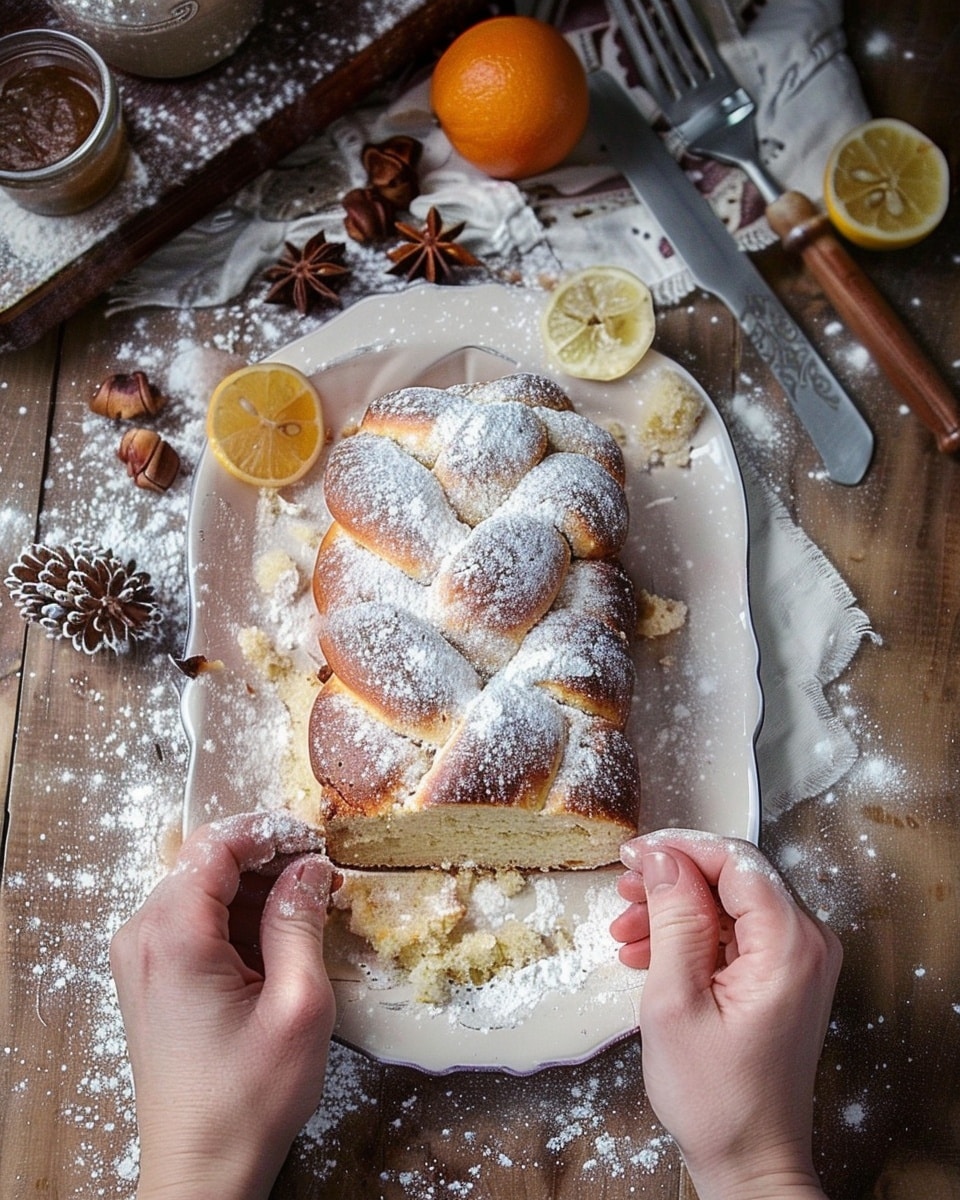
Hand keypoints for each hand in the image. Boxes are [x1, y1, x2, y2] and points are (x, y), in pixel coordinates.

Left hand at [110, 813, 335, 1199]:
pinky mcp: (149, 976)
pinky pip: (192, 920)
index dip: (269, 830)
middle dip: (267, 860)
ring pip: (201, 888)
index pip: (216, 844)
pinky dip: (235, 918)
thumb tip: (309, 867)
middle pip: (206, 861)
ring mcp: (140, 957)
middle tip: (319, 878)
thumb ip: (301, 922)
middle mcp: (143, 936)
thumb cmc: (246, 1100)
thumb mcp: (298, 1005)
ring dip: (254, 890)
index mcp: (174, 936)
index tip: (314, 839)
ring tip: (305, 915)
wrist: (200, 1170)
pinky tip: (274, 945)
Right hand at [610, 829, 841, 1199]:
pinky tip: (651, 951)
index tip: (634, 855)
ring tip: (627, 929)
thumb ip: (673, 920)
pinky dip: (693, 934)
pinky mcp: (786, 977)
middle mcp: (807, 944)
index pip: (735, 861)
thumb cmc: (717, 1098)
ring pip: (731, 902)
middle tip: (625, 888)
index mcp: (790, 945)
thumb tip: (664, 860)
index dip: (679, 848)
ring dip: (676, 908)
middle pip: (734, 877)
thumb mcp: (676, 1001)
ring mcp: (800, 961)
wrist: (751, 1160)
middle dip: (673, 878)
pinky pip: (737, 932)